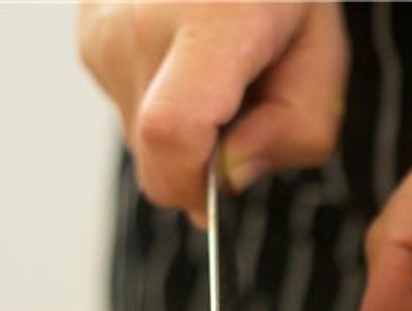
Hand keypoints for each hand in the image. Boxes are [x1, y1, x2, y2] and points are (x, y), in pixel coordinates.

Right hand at [78, 1, 348, 223]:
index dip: (197, 182)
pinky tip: (189, 60)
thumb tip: (231, 179)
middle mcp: (139, 25)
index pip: (172, 132)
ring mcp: (103, 30)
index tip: (225, 186)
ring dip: (187, 134)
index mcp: (210, 22)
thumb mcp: (322, 54)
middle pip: (156, 158)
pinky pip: (128, 110)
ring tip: (217, 74)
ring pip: (141, 142)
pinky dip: (164, 105)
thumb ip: (294, 131)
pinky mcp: (89, 37)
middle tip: (242, 110)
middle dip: (204, 166)